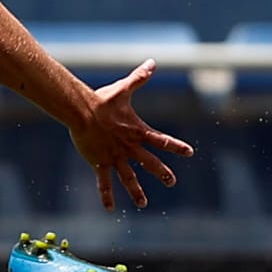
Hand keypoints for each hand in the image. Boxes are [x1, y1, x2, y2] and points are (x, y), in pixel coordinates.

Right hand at [68, 60, 194, 209]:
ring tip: (143, 203)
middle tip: (172, 181)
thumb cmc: (102, 100)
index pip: (162, 140)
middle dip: (162, 173)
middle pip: (150, 162)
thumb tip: (153, 62)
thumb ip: (139, 78)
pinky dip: (107, 195)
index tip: (189, 153)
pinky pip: (104, 182)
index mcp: (137, 131)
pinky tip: (111, 209)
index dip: (176, 147)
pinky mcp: (100, 162)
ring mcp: (115, 157)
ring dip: (137, 191)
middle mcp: (129, 147)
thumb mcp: (123, 90)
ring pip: (129, 177)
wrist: (82, 111)